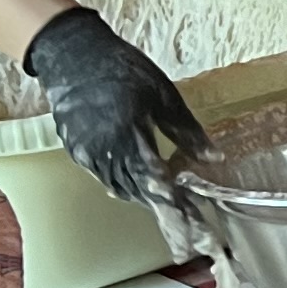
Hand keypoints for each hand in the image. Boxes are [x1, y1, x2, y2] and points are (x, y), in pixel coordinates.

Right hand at [24, 5, 209, 206]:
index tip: (196, 224)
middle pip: (138, 192)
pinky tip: (143, 190)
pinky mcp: (76, 150)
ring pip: (121, 187)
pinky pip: (106, 177)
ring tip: (173, 216)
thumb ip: (187, 132)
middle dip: (165, 213)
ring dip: (146, 201)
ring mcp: (86, 153)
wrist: (72, 53)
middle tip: (189, 235)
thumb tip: (214, 159)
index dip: (176, 206)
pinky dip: (127, 186)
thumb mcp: (163, 96)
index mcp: (127, 135)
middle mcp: (103, 150)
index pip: (156, 181)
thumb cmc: (123, 69)